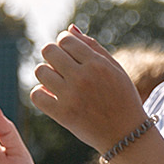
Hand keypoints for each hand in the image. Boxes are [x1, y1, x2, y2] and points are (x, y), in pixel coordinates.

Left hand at [32, 26, 147, 153]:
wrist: (126, 134)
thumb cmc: (123, 98)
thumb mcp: (115, 69)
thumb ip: (93, 47)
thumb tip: (69, 29)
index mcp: (97, 64)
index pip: (65, 40)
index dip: (63, 42)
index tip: (68, 51)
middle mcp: (83, 77)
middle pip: (48, 51)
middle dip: (52, 55)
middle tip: (60, 65)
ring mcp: (71, 96)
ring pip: (40, 71)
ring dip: (46, 73)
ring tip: (57, 81)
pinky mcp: (62, 114)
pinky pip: (37, 94)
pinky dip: (41, 93)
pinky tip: (52, 95)